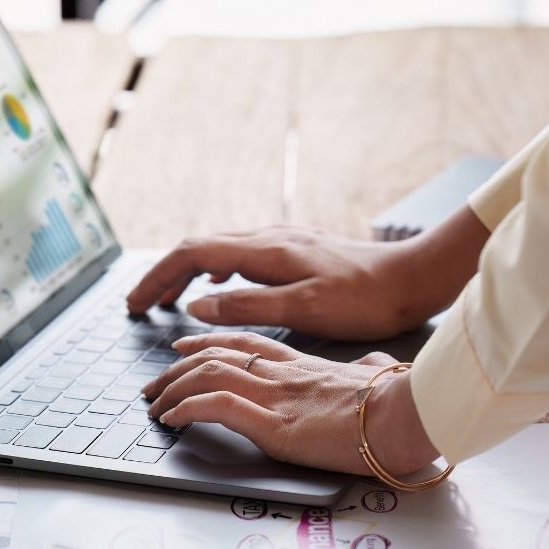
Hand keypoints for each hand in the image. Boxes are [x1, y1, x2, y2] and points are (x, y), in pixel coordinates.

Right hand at [124, 209, 488, 340]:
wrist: (414, 278)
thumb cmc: (366, 299)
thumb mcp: (304, 309)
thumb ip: (247, 305)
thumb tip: (197, 305)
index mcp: (267, 251)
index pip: (192, 254)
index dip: (157, 278)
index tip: (134, 304)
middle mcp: (271, 238)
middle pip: (199, 248)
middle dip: (163, 275)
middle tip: (139, 304)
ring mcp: (285, 242)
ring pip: (219, 249)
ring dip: (187, 272)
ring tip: (169, 298)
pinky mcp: (299, 251)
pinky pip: (241, 254)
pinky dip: (215, 270)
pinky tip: (221, 284)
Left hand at [142, 332, 438, 475]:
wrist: (411, 411)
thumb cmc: (404, 398)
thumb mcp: (383, 373)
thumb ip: (372, 367)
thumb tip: (378, 363)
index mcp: (306, 365)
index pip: (247, 345)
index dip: (210, 342)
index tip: (186, 345)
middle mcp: (284, 375)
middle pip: (217, 357)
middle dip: (177, 368)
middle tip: (154, 383)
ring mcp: (276, 397)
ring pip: (207, 375)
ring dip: (172, 388)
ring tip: (153, 403)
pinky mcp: (274, 424)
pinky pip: (216, 407)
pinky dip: (186, 409)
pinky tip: (171, 418)